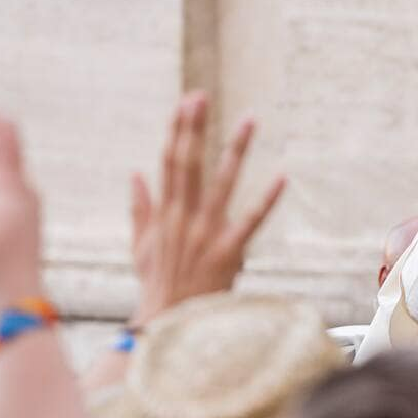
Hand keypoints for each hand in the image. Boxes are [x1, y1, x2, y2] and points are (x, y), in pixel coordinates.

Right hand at [129, 92, 286, 326]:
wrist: (168, 321)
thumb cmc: (157, 285)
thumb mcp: (141, 246)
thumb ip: (139, 208)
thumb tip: (135, 175)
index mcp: (165, 213)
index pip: (169, 162)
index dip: (177, 130)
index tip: (186, 102)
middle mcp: (183, 218)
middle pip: (188, 163)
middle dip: (195, 127)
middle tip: (202, 95)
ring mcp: (206, 233)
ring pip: (221, 183)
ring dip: (235, 149)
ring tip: (250, 119)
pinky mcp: (228, 252)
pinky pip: (250, 221)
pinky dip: (266, 200)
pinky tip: (282, 176)